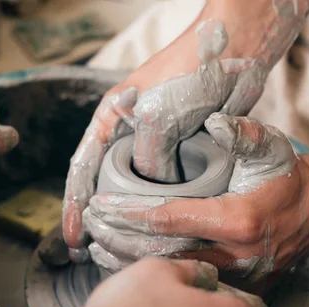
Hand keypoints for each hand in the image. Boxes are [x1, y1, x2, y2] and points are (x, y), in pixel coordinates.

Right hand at [61, 16, 268, 261]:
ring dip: (132, 218)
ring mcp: (158, 143)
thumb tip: (156, 194)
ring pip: (139, 189)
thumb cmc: (191, 72)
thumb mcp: (158, 118)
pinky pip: (170, 186)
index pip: (83, 168)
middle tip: (94, 253)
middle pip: (106, 183)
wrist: (236, 50)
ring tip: (125, 249)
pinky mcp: (185, 150)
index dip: (74, 206)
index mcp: (111, 119)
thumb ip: (148, 161)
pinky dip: (164, 208)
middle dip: (99, 218)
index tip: (71, 239)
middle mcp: (130, 134)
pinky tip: (162, 230)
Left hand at [83, 113, 308, 294]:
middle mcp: (236, 255)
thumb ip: (243, 134)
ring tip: (98, 248)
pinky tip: (131, 265)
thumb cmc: (288, 176)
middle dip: (120, 240)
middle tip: (90, 228)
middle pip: (163, 253)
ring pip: (173, 274)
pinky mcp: (240, 287)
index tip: (99, 206)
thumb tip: (214, 123)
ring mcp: (238, 277)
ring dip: (131, 261)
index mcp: (238, 219)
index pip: (170, 219)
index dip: (130, 213)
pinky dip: (158, 273)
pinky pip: (190, 283)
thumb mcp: (271, 147)